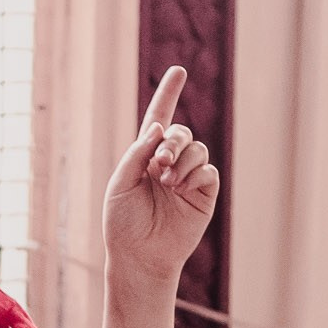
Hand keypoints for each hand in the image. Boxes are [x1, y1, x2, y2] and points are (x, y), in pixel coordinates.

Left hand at [104, 66, 219, 298]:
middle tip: (160, 162)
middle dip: (173, 141)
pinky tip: (181, 190)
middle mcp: (169, 163)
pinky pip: (207, 171)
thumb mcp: (120, 185)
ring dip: (183, 159)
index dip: (169, 94)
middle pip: (180, 132)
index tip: (178, 70)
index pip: (159, 120)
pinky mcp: (204, 193)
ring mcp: (188, 177)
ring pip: (197, 149)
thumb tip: (159, 126)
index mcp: (145, 158)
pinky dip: (195, 175)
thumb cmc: (123, 224)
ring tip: (168, 181)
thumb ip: (137, 154)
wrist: (138, 257)